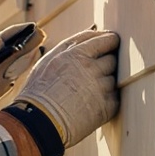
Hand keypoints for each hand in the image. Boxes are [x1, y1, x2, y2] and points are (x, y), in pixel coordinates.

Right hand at [7, 27, 118, 155]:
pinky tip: (92, 102)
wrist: (39, 122)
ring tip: (88, 90)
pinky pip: (115, 97)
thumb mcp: (50, 59)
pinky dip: (108, 98)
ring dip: (106, 81)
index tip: (111, 43)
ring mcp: (101, 88)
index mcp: (77, 54)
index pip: (105, 39)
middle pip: (112, 58)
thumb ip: (71, 45)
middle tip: (95, 70)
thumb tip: (90, 34)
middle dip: (107, 62)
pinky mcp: (106, 107)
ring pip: (114, 78)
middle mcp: (92, 68)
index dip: (110, 40)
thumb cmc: (39, 90)